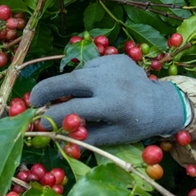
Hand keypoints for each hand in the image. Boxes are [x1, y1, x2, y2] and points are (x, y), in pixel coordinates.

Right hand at [27, 54, 186, 145]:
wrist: (161, 103)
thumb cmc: (136, 125)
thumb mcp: (112, 137)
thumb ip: (84, 135)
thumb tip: (55, 134)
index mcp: (112, 105)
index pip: (73, 108)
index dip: (52, 115)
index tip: (38, 122)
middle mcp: (111, 82)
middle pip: (69, 81)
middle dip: (46, 89)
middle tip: (34, 99)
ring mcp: (113, 66)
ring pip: (78, 74)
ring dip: (69, 86)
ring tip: (73, 98)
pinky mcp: (115, 57)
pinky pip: (90, 68)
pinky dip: (86, 78)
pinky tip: (95, 88)